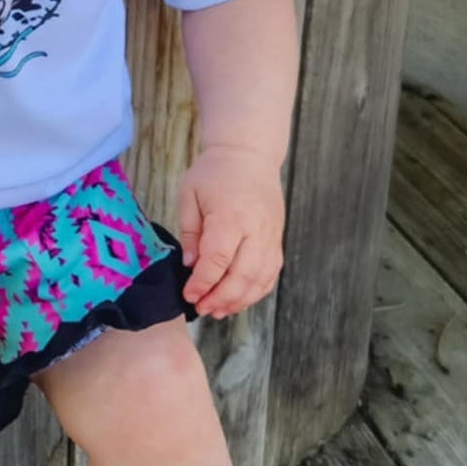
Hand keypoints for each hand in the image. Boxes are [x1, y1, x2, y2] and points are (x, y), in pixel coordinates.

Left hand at [176, 146, 284, 319]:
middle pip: (244, 275)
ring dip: (240, 300)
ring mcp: (271, 236)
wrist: (249, 155)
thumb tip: (191, 265)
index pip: (219, 259)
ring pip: (261, 279)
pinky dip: (256, 291)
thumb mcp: (189, 194)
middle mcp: (256, 229)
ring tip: (218, 310)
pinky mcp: (276, 240)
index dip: (203, 282)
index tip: (189, 294)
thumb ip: (190, 232)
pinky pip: (271, 273)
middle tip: (202, 308)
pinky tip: (239, 298)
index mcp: (231, 216)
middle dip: (221, 298)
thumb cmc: (214, 172)